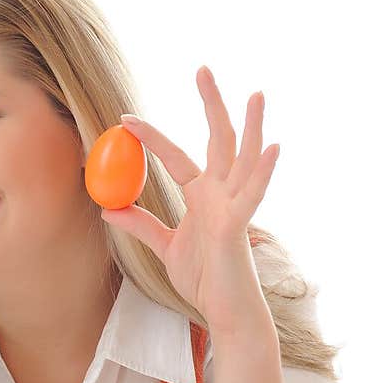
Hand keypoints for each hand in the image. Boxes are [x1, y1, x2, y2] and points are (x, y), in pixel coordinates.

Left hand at [103, 67, 278, 339]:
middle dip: (211, 104)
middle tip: (202, 69)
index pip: (176, 156)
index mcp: (203, 196)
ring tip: (256, 94)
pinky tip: (273, 147)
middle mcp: (222, 194)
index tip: (126, 119)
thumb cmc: (203, 280)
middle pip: (218, 139)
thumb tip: (108, 209)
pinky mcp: (239, 225)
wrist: (223, 313)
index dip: (151, 138)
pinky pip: (253, 195)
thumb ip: (140, 225)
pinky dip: (264, 171)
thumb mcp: (164, 248)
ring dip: (251, 126)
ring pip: (245, 158)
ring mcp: (235, 206)